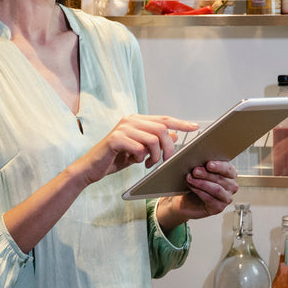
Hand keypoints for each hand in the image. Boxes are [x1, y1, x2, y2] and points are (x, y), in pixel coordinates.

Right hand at [72, 114, 198, 186]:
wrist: (91, 167)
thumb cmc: (115, 158)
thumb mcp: (140, 151)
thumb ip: (155, 142)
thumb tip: (176, 136)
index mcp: (136, 120)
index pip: (164, 119)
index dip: (181, 123)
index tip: (195, 127)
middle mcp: (130, 120)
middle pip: (161, 129)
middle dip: (168, 147)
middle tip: (166, 160)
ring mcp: (122, 128)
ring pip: (152, 139)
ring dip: (155, 155)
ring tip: (149, 163)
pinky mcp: (115, 139)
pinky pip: (139, 148)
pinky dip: (141, 158)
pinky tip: (135, 161)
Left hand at [157, 160, 239, 229]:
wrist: (185, 200)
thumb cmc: (194, 183)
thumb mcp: (199, 171)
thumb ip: (201, 163)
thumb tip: (197, 157)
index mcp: (229, 174)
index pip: (228, 169)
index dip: (219, 166)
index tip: (208, 164)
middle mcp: (231, 186)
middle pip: (220, 178)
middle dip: (206, 174)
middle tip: (194, 170)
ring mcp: (226, 198)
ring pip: (216, 189)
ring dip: (201, 183)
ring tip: (190, 178)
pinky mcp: (219, 208)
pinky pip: (210, 199)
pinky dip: (199, 192)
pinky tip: (192, 187)